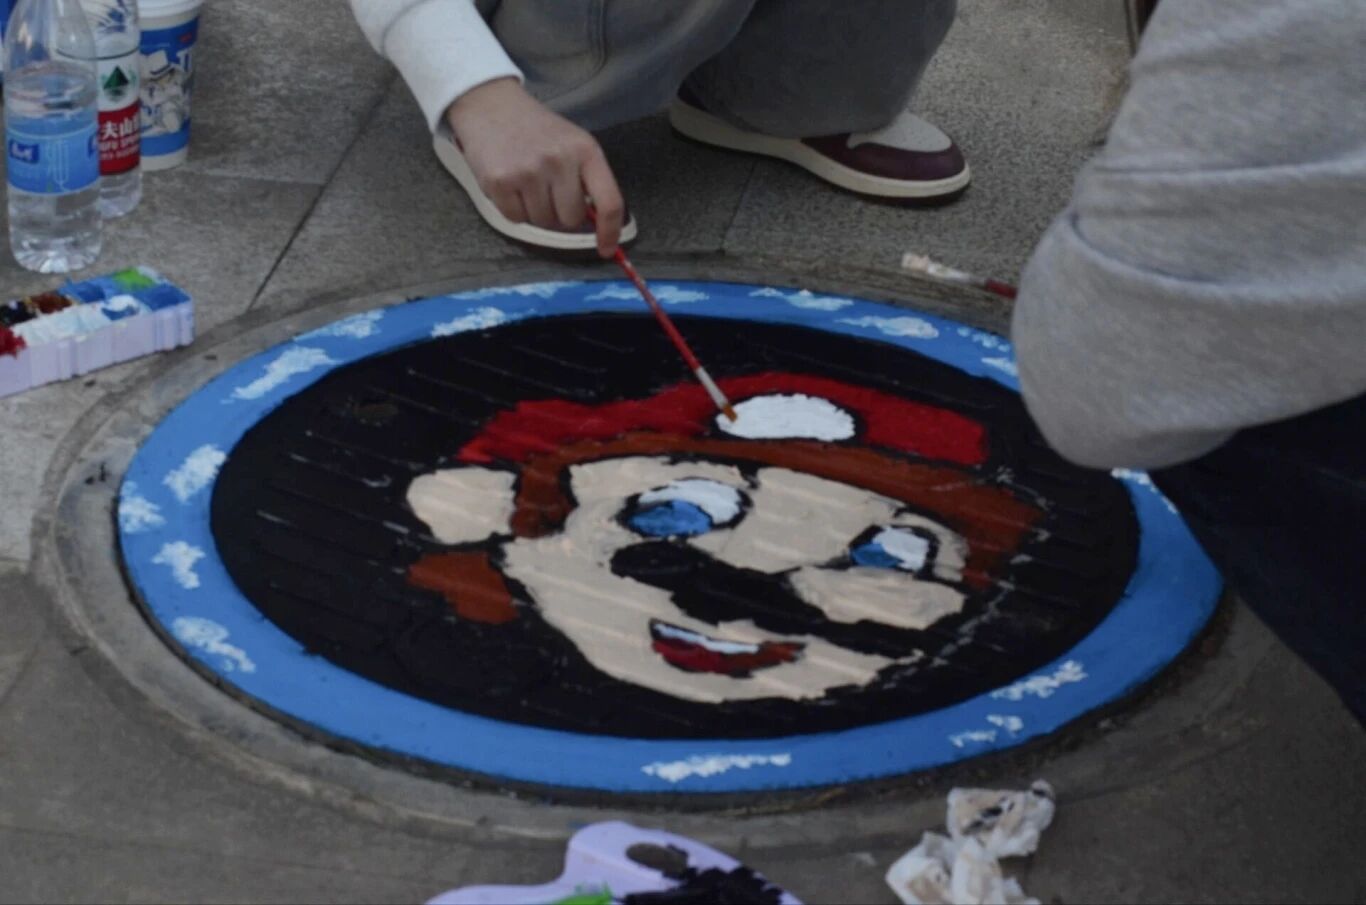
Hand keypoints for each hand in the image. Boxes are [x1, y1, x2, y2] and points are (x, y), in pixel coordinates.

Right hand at [447, 78, 624, 257]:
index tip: (606, 249)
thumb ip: (587, 179)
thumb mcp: (572, 143)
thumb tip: (596, 223)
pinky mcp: (499, 181)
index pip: (609, 202)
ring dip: (535, 210)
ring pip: (543, 222)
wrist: (490, 105)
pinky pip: (515, 218)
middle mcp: (559, 160)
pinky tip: (510, 183)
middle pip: (570, 220)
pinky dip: (513, 208)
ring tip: (526, 181)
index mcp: (585, 150)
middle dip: (560, 213)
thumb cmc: (536, 130)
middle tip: (547, 190)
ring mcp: (528, 171)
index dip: (610, 231)